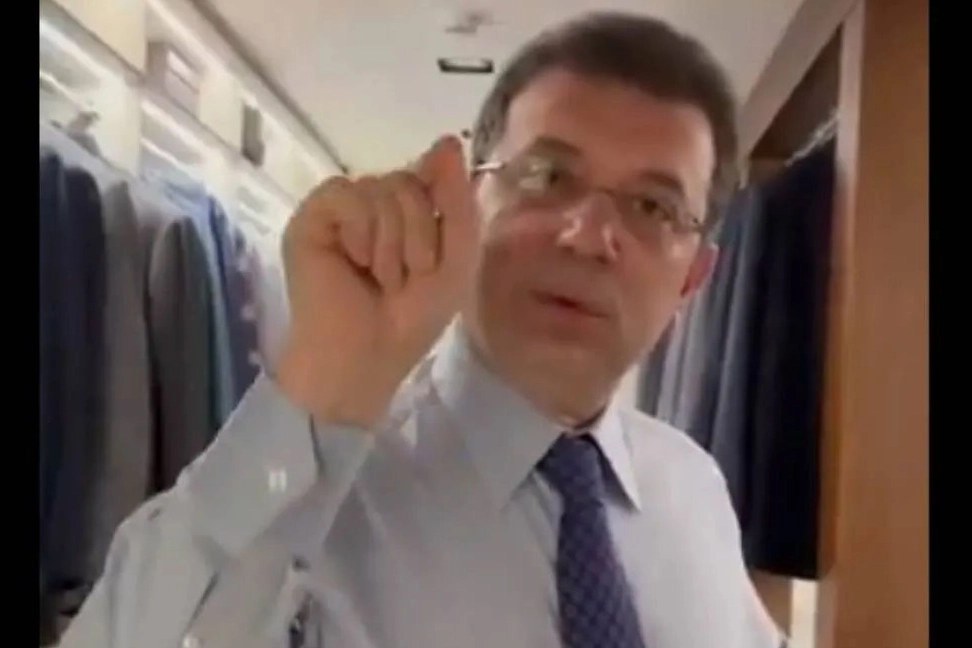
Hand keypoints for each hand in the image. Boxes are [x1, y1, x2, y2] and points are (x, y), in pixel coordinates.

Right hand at [274, 135, 478, 427]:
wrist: (366, 355)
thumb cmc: (412, 318)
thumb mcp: (455, 260)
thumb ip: (457, 201)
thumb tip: (449, 140)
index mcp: (411, 214)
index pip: (432, 175)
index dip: (441, 202)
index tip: (438, 243)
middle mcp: (377, 205)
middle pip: (410, 180)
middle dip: (420, 235)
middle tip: (407, 277)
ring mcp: (344, 210)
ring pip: (383, 187)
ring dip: (393, 242)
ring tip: (381, 278)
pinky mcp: (312, 217)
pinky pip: (348, 192)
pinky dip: (362, 231)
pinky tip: (355, 262)